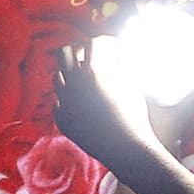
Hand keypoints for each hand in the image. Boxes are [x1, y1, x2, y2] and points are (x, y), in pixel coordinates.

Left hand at [51, 40, 157, 164]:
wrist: (126, 150)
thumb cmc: (134, 115)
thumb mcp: (132, 84)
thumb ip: (120, 66)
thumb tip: (114, 58)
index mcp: (92, 72)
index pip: (91, 43)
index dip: (105, 43)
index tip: (113, 47)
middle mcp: (73, 84)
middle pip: (64, 53)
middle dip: (78, 50)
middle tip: (90, 56)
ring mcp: (65, 103)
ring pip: (58, 77)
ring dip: (72, 75)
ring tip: (89, 82)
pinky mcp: (62, 120)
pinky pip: (59, 102)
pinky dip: (69, 100)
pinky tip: (83, 105)